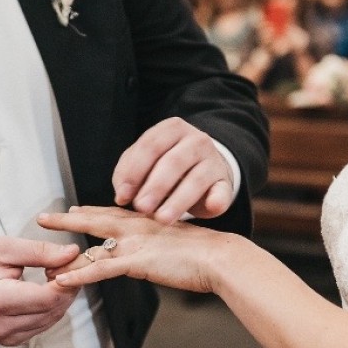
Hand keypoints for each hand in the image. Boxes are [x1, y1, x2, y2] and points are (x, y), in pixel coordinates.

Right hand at [0, 237, 79, 344]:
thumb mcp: (1, 248)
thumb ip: (38, 251)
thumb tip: (71, 253)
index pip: (46, 298)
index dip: (65, 281)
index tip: (70, 263)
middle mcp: (0, 325)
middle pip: (52, 310)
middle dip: (67, 288)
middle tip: (68, 267)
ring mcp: (5, 337)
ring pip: (51, 320)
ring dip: (61, 299)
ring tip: (57, 276)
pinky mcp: (10, 341)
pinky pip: (42, 326)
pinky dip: (50, 308)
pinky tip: (46, 291)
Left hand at [38, 206, 236, 293]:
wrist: (220, 258)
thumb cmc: (205, 255)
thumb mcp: (178, 243)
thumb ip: (160, 245)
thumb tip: (154, 254)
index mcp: (148, 221)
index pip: (113, 213)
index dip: (91, 211)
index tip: (74, 209)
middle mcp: (138, 227)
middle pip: (95, 220)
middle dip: (68, 219)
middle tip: (43, 217)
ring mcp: (136, 243)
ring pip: (92, 246)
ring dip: (66, 255)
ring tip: (43, 260)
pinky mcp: (137, 261)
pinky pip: (101, 269)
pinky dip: (80, 275)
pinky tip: (62, 280)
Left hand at [113, 117, 233, 223]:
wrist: (204, 172)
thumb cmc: (165, 168)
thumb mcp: (143, 165)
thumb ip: (128, 175)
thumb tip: (122, 196)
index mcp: (171, 129)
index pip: (150, 145)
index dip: (135, 171)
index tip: (123, 196)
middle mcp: (195, 139)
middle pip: (173, 161)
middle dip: (155, 186)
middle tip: (141, 207)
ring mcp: (213, 160)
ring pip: (196, 179)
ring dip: (178, 200)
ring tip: (162, 218)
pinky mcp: (225, 183)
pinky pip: (223, 191)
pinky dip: (218, 199)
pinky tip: (212, 206)